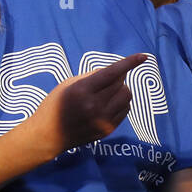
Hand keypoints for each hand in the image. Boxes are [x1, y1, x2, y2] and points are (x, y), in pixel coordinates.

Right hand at [25, 53, 148, 157]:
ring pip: (126, 97)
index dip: (129, 63)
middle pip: (121, 84)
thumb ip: (91, 76)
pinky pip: (125, 110)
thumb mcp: (67, 85)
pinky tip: (108, 104)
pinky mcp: (107, 130)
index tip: (143, 56)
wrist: (48, 135)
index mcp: (82, 91)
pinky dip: (120, 103)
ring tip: (107, 93)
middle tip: (106, 80)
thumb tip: (115, 71)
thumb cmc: (54, 105)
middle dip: (118, 78)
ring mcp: (102, 120)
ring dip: (121, 90)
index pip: (111, 73)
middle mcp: (94, 106)